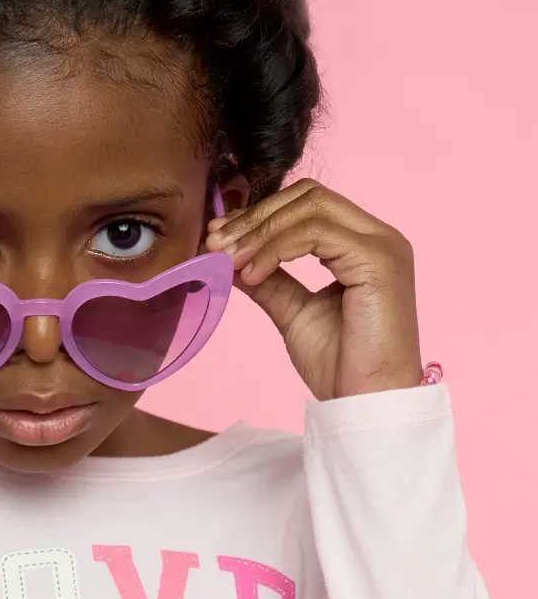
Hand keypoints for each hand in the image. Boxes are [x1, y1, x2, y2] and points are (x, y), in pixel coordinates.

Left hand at [206, 180, 422, 400]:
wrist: (366, 404)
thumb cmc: (340, 365)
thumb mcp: (293, 311)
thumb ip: (268, 279)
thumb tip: (228, 255)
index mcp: (362, 244)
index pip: (308, 204)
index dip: (259, 214)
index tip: (217, 236)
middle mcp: (379, 237)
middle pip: (309, 195)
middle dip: (256, 216)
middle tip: (216, 242)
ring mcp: (382, 246)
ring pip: (311, 208)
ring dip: (260, 231)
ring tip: (228, 260)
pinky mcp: (379, 262)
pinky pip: (316, 234)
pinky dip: (275, 249)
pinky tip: (252, 274)